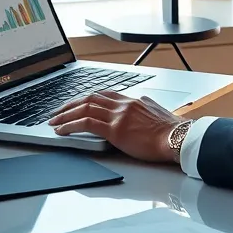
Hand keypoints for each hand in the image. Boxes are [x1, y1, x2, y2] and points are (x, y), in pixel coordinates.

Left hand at [48, 92, 183, 162]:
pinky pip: (86, 123)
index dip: (88, 98)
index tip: (78, 103)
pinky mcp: (115, 130)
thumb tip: (141, 107)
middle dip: (71, 104)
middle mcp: (124, 104)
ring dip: (66, 114)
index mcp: (134, 100)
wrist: (178, 138)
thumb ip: (145, 108)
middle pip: (90, 98)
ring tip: (54, 121)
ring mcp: (119, 115)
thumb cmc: (172, 131)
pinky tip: (61, 131)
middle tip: (58, 112)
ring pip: (85, 108)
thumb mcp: (157, 113)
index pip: (104, 94)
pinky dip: (70, 125)